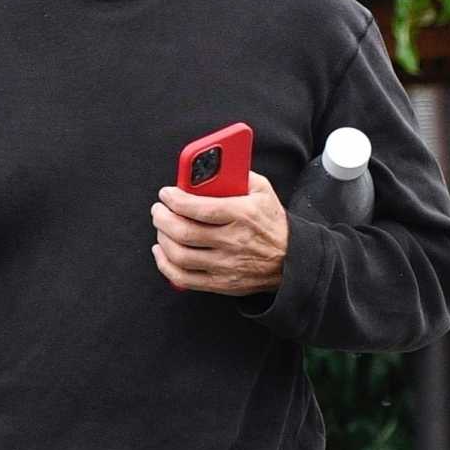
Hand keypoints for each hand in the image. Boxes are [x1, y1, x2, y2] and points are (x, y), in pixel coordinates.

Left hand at [151, 171, 289, 295]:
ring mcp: (225, 265)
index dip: (175, 200)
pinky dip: (165, 265)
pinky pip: (182, 277)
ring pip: (179, 255)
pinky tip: (161, 251)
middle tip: (158, 210)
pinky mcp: (220, 283)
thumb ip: (238, 175)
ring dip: (162, 239)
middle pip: (183, 232)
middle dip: (162, 218)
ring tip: (161, 227)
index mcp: (242, 215)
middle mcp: (232, 241)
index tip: (165, 194)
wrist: (291, 260)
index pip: (199, 208)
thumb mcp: (262, 192)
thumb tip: (209, 167)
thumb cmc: (271, 222)